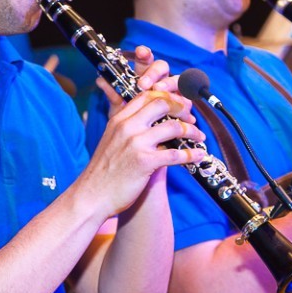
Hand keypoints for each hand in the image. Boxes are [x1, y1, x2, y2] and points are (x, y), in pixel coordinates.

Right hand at [82, 82, 204, 217]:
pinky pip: (175, 153)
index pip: (147, 96)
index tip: (179, 104)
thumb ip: (127, 128)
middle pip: (163, 104)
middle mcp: (128, 127)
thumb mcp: (110, 141)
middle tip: (191, 118)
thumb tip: (148, 120)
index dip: (168, 96)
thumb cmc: (103, 172)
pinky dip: (191, 154)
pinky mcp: (145, 162)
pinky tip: (198, 155)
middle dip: (182, 108)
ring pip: (173, 127)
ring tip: (199, 137)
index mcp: (119, 120)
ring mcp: (136, 144)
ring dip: (192, 131)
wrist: (92, 196)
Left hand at [98, 46, 192, 125]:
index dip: (144, 54)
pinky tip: (180, 111)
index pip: (145, 60)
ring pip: (176, 82)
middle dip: (154, 73)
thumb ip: (113, 94)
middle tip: (144, 83)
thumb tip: (100, 79)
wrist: (137, 144)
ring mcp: (172, 92)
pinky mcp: (182, 106)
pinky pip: (186, 101)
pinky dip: (184, 106)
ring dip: (169, 86)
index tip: (140, 52)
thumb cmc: (129, 122)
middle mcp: (159, 81)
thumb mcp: (119, 110)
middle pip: (162, 67)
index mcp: (143, 77)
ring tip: (161, 93)